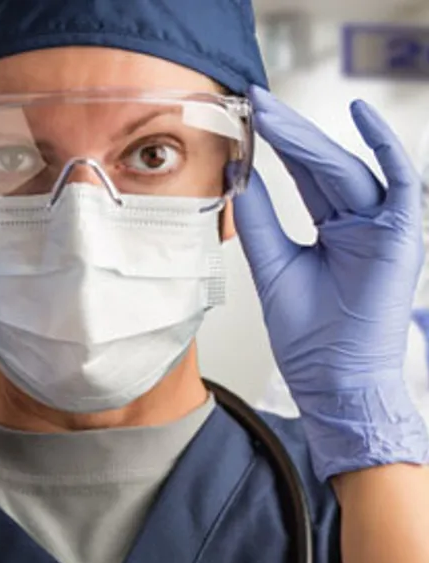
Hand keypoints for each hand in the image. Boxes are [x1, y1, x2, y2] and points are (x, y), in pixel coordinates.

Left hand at [235, 87, 427, 479]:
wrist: (330, 381)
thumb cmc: (307, 337)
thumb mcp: (272, 266)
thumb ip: (259, 221)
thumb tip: (239, 176)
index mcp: (333, 231)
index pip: (305, 177)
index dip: (279, 145)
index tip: (250, 116)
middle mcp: (361, 224)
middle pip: (324, 167)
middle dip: (290, 133)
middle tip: (257, 102)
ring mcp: (383, 229)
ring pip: (348, 171)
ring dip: (311, 141)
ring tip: (273, 115)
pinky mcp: (402, 238)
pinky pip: (402, 184)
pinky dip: (387, 149)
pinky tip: (362, 118)